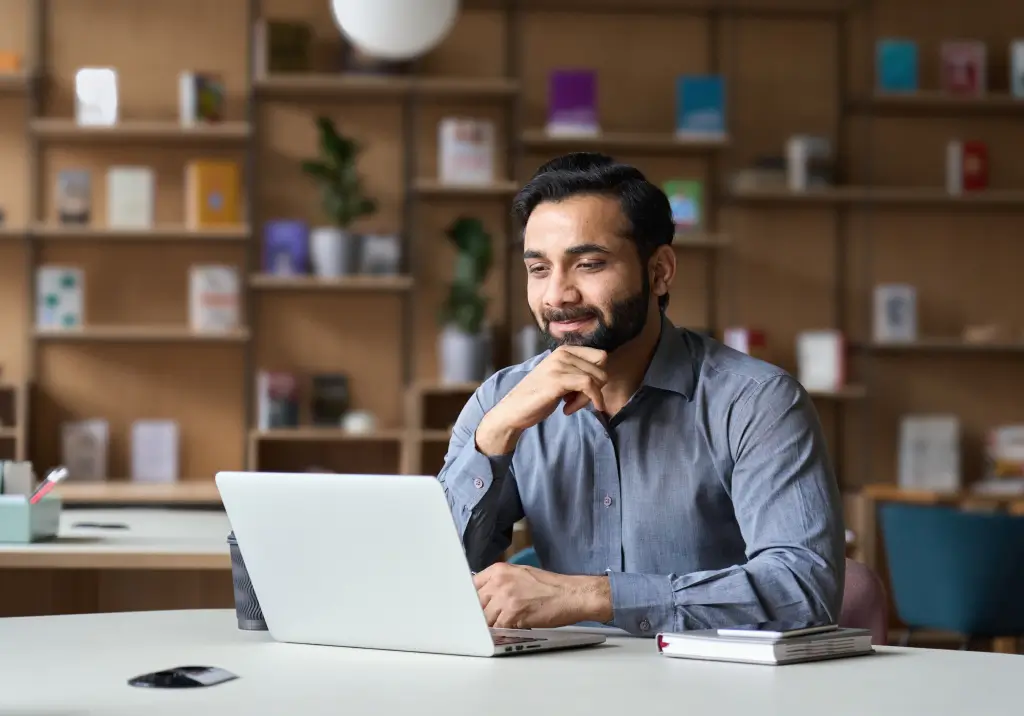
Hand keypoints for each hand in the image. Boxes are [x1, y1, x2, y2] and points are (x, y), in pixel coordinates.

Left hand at [473, 562, 610, 629]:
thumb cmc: (550, 586)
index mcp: (499, 570)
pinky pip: (497, 628)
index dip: (470, 600)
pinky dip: (501, 633)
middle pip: (475, 604)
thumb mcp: (520, 575)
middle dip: (479, 615)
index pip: (471, 586)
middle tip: (486, 621)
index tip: (470, 609)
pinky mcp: (513, 614)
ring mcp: (505, 598)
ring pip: (484, 619)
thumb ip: (499, 582)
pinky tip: (509, 631)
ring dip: (490, 626)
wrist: (571, 594)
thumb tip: (483, 596)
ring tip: (502, 626)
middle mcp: (499, 582)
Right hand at [475, 346, 607, 454]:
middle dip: (595, 389)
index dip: (598, 376)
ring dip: (588, 398)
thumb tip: (603, 376)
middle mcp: (562, 353)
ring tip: (569, 406)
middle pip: (601, 368)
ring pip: (596, 379)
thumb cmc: (538, 397)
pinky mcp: (558, 380)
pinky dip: (588, 401)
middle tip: (576, 401)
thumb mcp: (560, 378)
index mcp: (564, 350)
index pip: (600, 356)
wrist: (513, 410)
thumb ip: (578, 372)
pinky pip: (589, 386)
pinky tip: (569, 410)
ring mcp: (559, 365)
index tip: (584, 391)